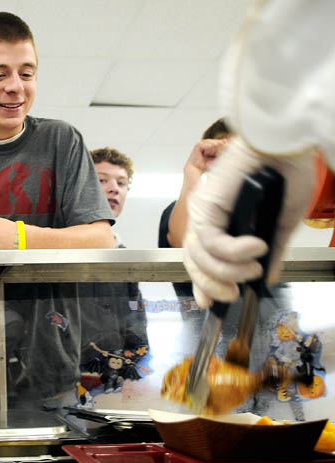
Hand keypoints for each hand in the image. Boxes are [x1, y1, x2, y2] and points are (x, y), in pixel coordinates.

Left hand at [183, 136, 314, 306]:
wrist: (286, 143)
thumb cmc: (286, 172)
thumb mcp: (281, 222)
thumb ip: (271, 250)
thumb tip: (267, 276)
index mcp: (222, 223)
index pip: (201, 261)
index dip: (204, 285)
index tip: (214, 303)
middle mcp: (207, 218)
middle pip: (193, 264)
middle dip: (212, 286)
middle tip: (234, 292)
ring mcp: (204, 211)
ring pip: (201, 257)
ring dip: (228, 270)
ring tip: (253, 265)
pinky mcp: (207, 204)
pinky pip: (213, 241)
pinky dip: (234, 251)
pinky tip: (255, 246)